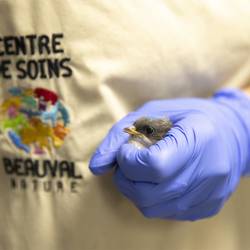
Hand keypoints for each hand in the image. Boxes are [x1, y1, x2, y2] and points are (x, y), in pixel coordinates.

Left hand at [89, 89, 249, 219]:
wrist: (230, 133)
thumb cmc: (187, 117)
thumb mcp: (152, 113)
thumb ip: (118, 136)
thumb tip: (95, 166)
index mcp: (199, 138)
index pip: (154, 166)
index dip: (129, 161)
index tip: (127, 151)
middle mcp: (209, 171)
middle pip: (148, 194)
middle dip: (125, 178)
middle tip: (128, 162)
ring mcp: (210, 193)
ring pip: (153, 208)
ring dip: (135, 189)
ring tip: (141, 171)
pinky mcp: (208, 207)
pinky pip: (167, 212)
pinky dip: (153, 197)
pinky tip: (160, 179)